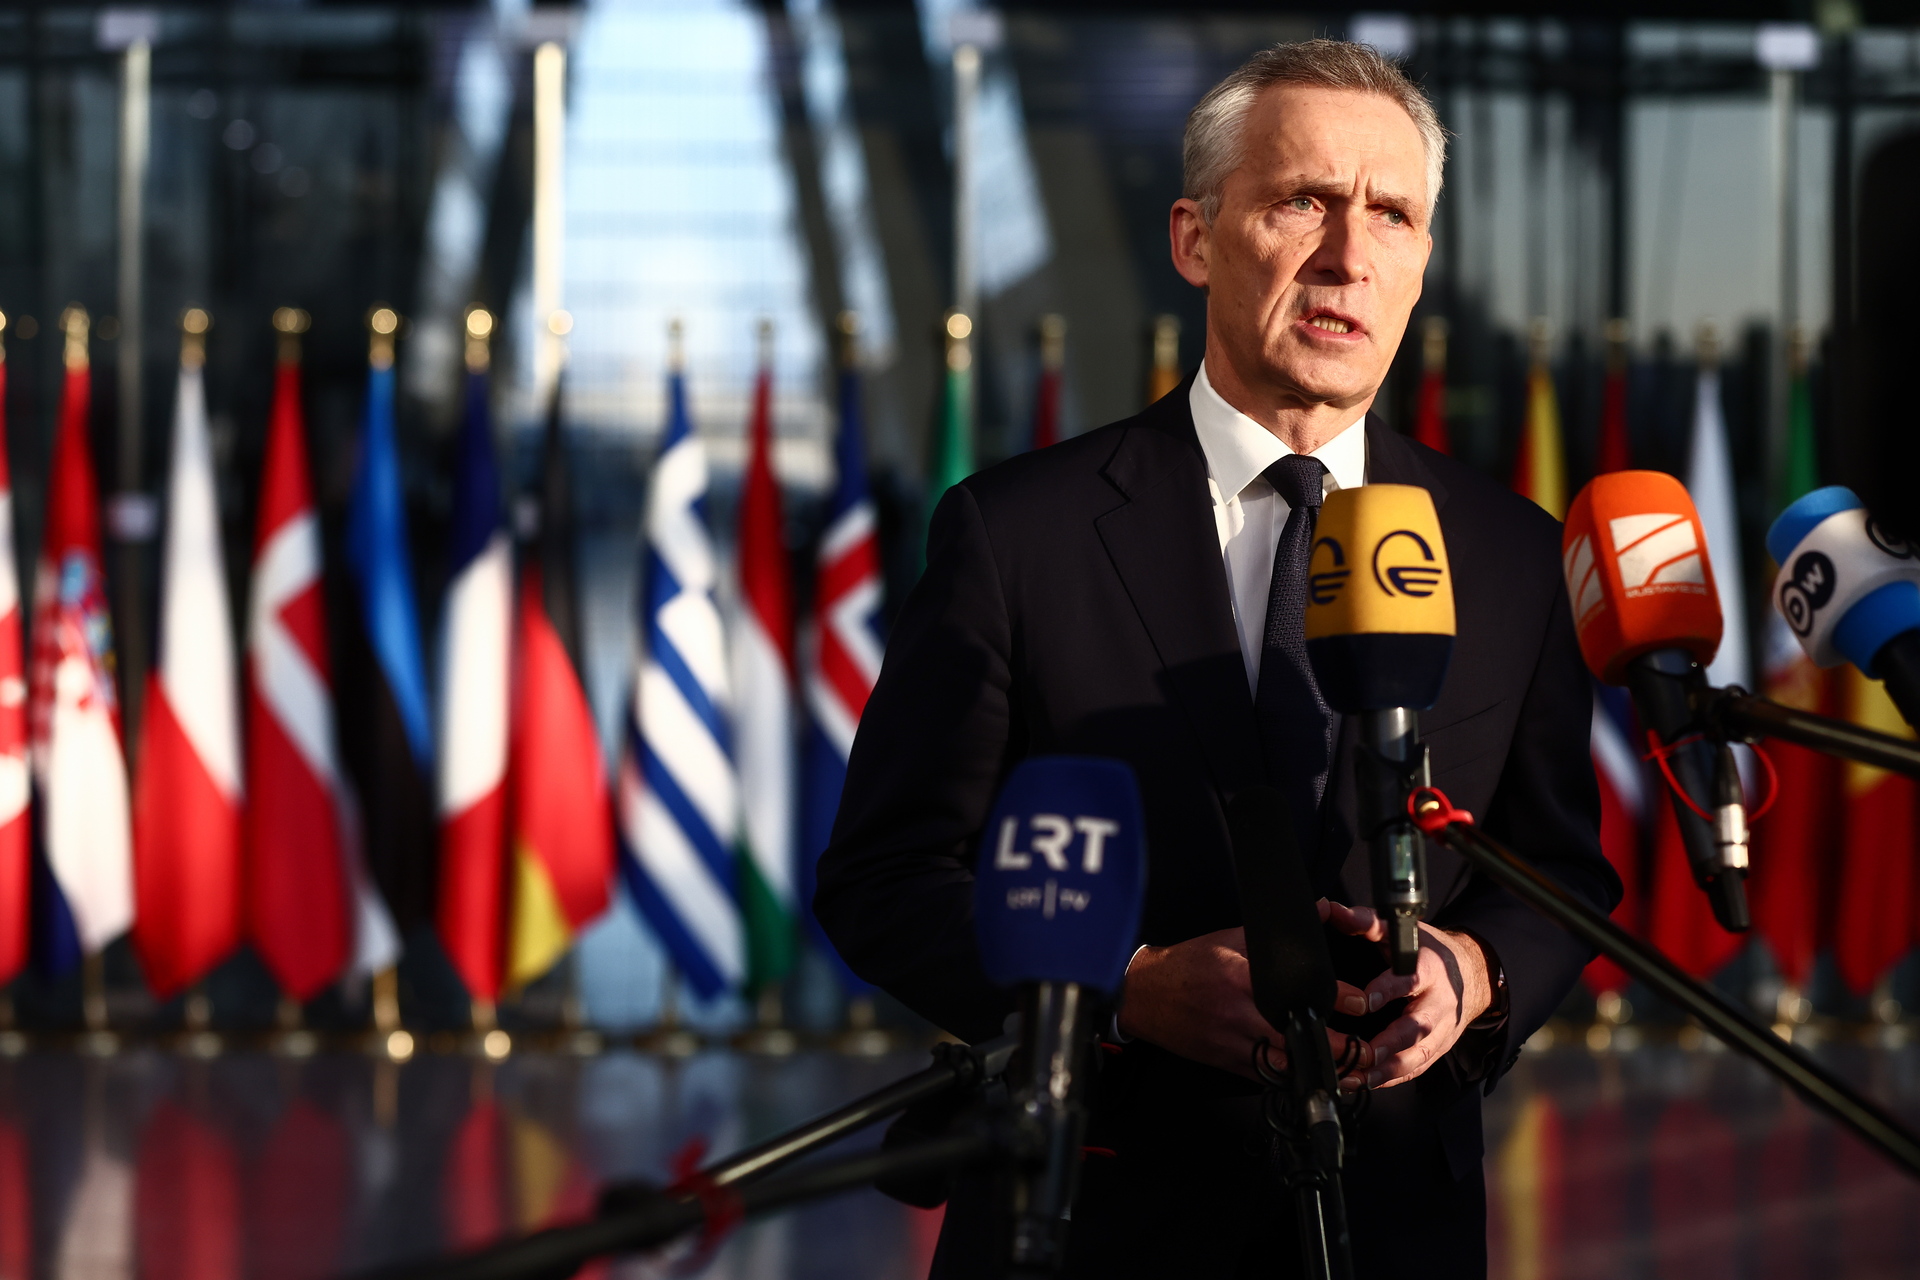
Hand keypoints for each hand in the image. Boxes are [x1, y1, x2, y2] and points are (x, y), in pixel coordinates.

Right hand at [1114, 912, 1368, 1080]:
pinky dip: (1290, 1080)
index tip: (1359, 1003)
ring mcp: (1231, 1042)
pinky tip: (1312, 1082)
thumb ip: (1276, 934)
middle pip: (1295, 1039)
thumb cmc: (1186, 965)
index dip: (1333, 1000)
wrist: (1142, 994)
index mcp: (1240, 979)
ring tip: (1351, 1077)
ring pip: (1283, 1067)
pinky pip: (1264, 1077)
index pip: (1294, 992)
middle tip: (1366, 1052)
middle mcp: (1238, 1014)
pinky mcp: (1225, 1061)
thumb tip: (1320, 910)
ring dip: (1318, 1074)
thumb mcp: (1230, 937)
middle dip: (1335, 1050)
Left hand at [1320, 901, 1492, 1092]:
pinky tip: (1364, 1083)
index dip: (1389, 990)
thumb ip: (1364, 921)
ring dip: (1386, 1070)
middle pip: (1417, 1028)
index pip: (1410, 980)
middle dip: (1390, 1042)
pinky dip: (1390, 1080)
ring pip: (1416, 1057)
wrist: (1469, 974)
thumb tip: (1327, 907)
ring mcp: (1439, 1033)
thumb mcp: (1401, 931)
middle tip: (1364, 1053)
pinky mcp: (1435, 1051)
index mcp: (1428, 970)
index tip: (1366, 1000)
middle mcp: (1437, 1005)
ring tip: (1356, 1077)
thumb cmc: (1427, 952)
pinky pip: (1414, 1070)